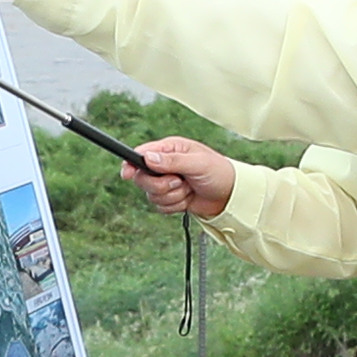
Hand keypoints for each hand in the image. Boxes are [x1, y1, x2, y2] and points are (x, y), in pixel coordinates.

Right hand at [122, 135, 238, 218]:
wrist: (230, 195)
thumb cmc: (219, 172)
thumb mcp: (198, 163)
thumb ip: (173, 161)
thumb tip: (149, 158)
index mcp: (170, 149)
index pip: (142, 154)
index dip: (131, 164)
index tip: (127, 174)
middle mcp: (165, 165)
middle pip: (142, 178)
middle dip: (161, 185)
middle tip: (179, 182)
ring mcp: (166, 182)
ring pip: (151, 195)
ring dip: (172, 196)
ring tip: (189, 189)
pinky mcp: (170, 198)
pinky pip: (160, 206)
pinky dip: (175, 206)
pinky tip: (188, 199)